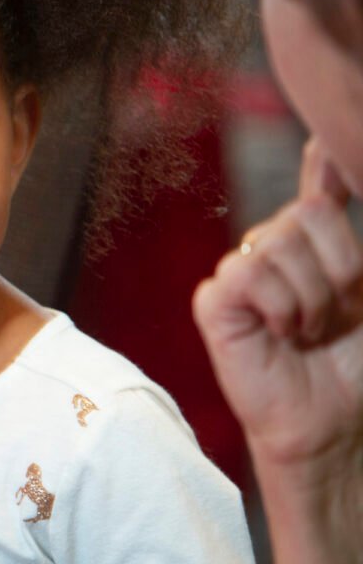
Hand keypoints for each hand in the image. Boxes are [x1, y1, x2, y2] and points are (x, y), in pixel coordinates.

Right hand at [192, 139, 362, 473]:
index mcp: (320, 249)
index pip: (317, 192)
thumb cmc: (361, 369)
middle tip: (337, 317)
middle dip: (339, 268)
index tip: (326, 140)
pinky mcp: (216, 301)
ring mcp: (241, 274)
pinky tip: (282, 334)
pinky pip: (246, 273)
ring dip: (312, 298)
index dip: (321, 163)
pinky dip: (280, 306)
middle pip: (306, 214)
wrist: (337, 423)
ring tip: (310, 332)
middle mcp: (276, 252)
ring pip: (277, 244)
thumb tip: (338, 188)